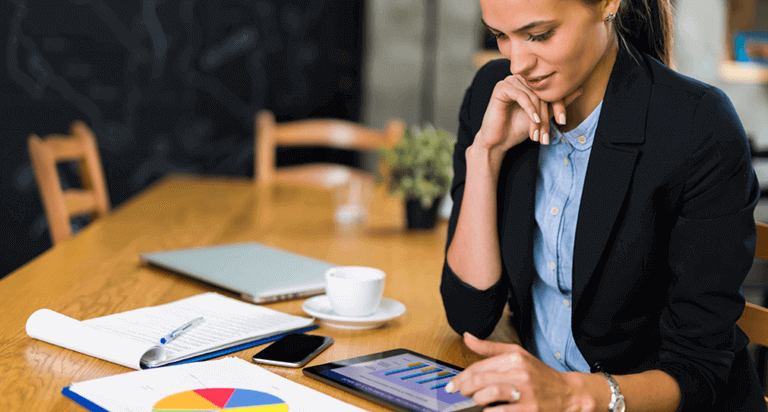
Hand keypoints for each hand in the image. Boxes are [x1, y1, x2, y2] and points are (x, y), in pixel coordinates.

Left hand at [446, 333, 590, 411]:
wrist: (567, 393)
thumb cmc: (539, 374)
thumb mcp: (517, 354)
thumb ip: (489, 347)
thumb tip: (467, 337)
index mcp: (515, 358)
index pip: (479, 366)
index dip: (461, 377)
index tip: (452, 385)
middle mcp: (520, 373)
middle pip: (481, 380)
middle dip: (465, 388)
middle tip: (462, 393)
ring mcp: (525, 392)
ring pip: (489, 394)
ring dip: (478, 399)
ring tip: (478, 400)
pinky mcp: (529, 410)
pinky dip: (490, 411)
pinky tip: (490, 409)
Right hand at [475, 75, 582, 153]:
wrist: (499, 141)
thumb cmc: (518, 128)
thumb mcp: (543, 116)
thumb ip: (558, 104)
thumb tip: (580, 89)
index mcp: (530, 82)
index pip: (550, 88)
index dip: (559, 104)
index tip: (563, 121)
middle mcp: (521, 79)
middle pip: (542, 91)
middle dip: (548, 113)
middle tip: (548, 132)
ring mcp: (510, 81)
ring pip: (533, 95)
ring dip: (538, 115)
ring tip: (538, 132)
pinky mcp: (501, 87)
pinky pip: (521, 95)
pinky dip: (529, 109)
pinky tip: (533, 121)